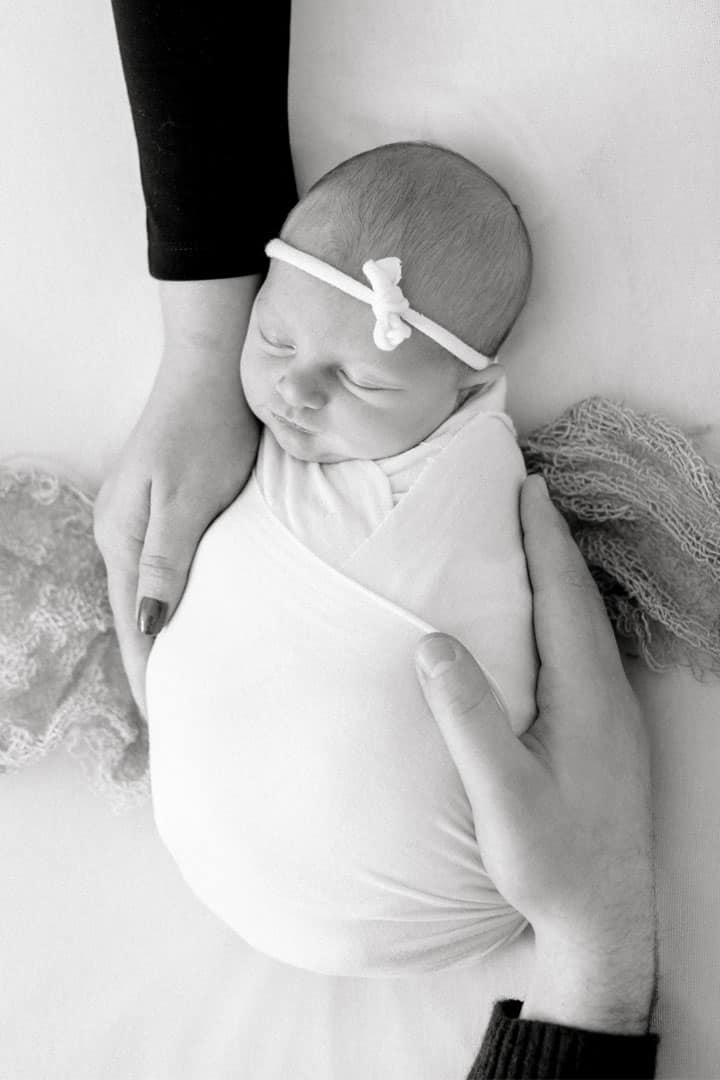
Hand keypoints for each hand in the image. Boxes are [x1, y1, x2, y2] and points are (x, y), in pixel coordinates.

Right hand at [94, 277, 260, 717]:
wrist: (212, 373)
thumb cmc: (205, 431)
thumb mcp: (186, 498)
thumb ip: (166, 561)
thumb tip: (148, 625)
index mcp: (123, 538)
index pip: (133, 623)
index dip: (150, 672)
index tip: (166, 720)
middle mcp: (121, 535)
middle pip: (134, 615)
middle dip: (153, 664)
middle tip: (179, 715)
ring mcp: (137, 522)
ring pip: (147, 595)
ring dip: (163, 637)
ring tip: (185, 682)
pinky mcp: (160, 511)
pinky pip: (161, 572)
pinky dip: (173, 604)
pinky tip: (188, 621)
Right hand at [414, 475, 656, 1034]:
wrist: (607, 921)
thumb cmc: (553, 861)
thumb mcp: (502, 794)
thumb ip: (470, 718)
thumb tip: (432, 643)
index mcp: (585, 693)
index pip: (563, 596)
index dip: (544, 538)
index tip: (526, 487)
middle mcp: (607, 692)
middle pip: (581, 598)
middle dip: (553, 540)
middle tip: (526, 494)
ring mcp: (612, 712)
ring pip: (586, 622)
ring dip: (560, 574)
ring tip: (531, 541)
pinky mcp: (606, 731)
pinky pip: (585, 647)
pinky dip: (563, 611)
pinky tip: (543, 620)